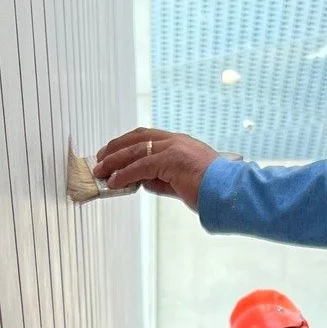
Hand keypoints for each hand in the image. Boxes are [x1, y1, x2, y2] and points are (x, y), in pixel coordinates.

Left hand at [92, 128, 219, 208]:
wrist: (227, 191)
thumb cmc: (210, 189)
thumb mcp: (179, 182)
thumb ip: (160, 179)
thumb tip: (140, 182)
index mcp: (178, 142)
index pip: (146, 136)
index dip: (125, 143)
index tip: (111, 152)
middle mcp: (174, 141)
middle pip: (136, 139)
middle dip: (114, 148)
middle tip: (99, 159)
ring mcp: (173, 149)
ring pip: (135, 151)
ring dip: (114, 162)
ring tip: (100, 172)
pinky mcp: (171, 161)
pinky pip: (141, 167)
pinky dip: (124, 174)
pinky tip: (114, 182)